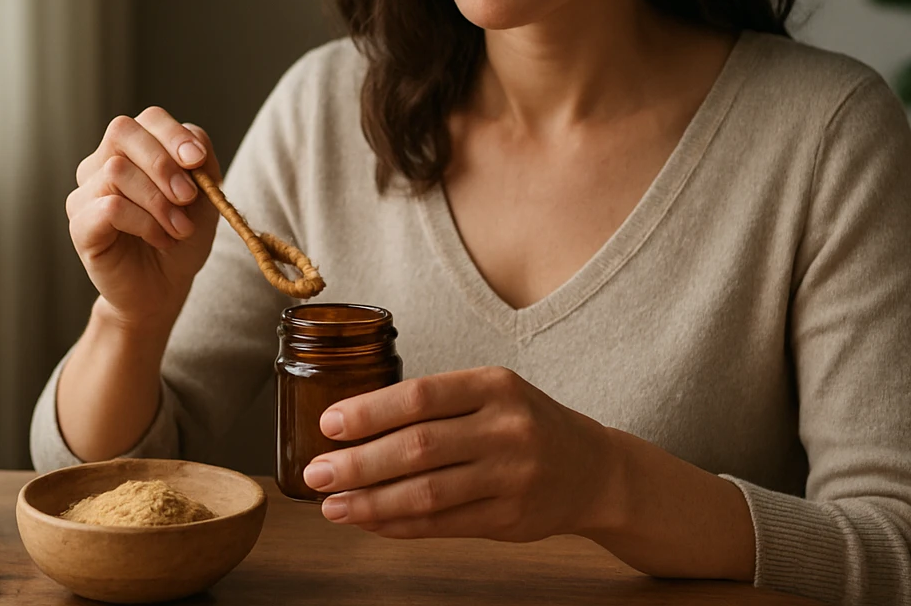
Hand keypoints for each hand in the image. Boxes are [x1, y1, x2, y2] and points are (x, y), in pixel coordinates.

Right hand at [65, 107, 221, 327]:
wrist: (165, 286)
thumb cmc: (181, 235)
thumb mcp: (205, 194)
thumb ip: (200, 161)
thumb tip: (190, 145)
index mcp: (133, 149)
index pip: (148, 119)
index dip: (174, 134)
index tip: (197, 161)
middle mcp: (102, 163)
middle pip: (122, 132)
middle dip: (163, 163)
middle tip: (189, 197)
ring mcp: (86, 193)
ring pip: (117, 170)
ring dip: (159, 202)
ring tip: (180, 229)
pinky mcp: (80, 224)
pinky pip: (109, 207)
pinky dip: (144, 222)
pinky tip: (160, 238)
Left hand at [302, 366, 619, 540]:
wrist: (593, 469)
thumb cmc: (525, 424)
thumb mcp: (492, 395)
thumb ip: (436, 405)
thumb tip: (354, 425)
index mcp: (495, 386)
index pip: (421, 395)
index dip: (369, 412)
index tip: (329, 425)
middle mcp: (506, 429)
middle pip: (418, 447)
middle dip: (359, 463)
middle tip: (317, 472)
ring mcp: (512, 476)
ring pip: (427, 492)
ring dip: (372, 502)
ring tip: (333, 505)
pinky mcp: (511, 518)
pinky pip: (443, 525)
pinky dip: (399, 524)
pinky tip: (370, 521)